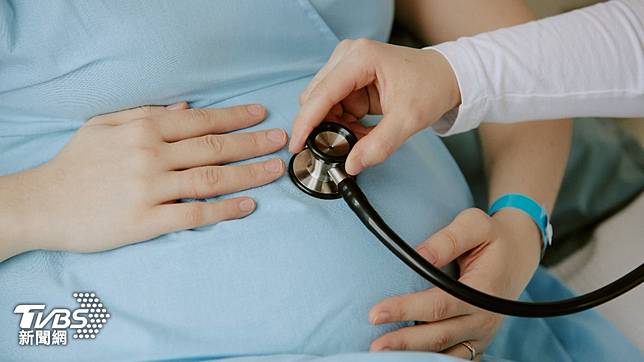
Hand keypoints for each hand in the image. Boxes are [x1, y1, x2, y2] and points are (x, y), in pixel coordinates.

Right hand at [4, 102, 286, 256]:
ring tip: (275, 170)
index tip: (261, 114)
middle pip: (215, 148)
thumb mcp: (104, 126)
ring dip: (249, 174)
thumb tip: (186, 107)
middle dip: (253, 143)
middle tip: (280, 140)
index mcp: (143, 129)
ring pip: (211, 179)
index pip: (201, 121)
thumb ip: (145, 114)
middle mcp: (151, 155)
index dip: (235, 117)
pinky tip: (248, 206)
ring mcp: (150, 189)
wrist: (42, 204)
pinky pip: (194, 214)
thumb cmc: (75, 164)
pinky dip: (225, 210)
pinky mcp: (145, 221)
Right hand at [290, 39, 459, 174]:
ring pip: (321, 104)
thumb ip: (379, 145)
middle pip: (315, 98)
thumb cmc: (431, 87)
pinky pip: (333, 106)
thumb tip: (352, 165)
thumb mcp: (409, 120)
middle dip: (324, 127)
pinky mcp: (348, 78)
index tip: (297, 145)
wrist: (446, 77)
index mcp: (360, 58)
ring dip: (335, 126)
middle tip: (343, 147)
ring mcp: (346, 65)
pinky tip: (361, 129)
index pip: (321, 94)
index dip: (306, 122)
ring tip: (361, 137)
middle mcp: (348, 56)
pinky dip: (342, 123)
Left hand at [367, 208, 541, 359]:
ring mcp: (482, 333)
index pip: (438, 305)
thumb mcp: (475, 224)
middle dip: (403, 342)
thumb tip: (420, 254)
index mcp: (483, 290)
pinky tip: (407, 357)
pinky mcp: (476, 341)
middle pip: (438, 336)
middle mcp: (484, 317)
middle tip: (373, 345)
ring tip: (384, 354)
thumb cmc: (492, 238)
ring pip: (444, 352)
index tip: (376, 312)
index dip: (406, 310)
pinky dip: (430, 358)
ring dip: (414, 355)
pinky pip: (453, 357)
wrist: (518, 255)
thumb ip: (447, 239)